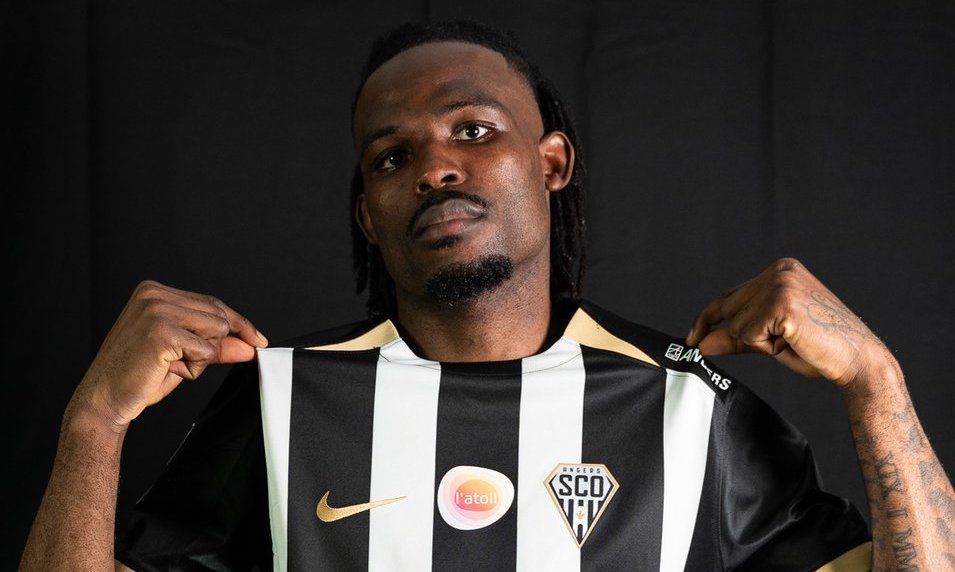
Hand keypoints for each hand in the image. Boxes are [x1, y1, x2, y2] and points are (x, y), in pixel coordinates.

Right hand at [69, 280, 267, 429]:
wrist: (104, 400)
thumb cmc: (137, 376)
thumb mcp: (183, 354)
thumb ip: (216, 345)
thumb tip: (250, 344)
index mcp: (154, 291)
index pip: (210, 302)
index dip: (237, 323)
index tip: (257, 338)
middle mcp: (154, 294)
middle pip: (218, 314)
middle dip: (214, 345)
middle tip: (182, 363)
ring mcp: (157, 310)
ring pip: (217, 330)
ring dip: (201, 357)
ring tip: (169, 364)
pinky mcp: (162, 332)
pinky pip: (206, 351)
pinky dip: (193, 368)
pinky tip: (166, 370)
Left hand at [685, 257, 891, 387]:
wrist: (858, 361)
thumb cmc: (819, 350)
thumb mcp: (770, 340)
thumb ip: (735, 337)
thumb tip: (701, 343)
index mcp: (781, 271)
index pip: (731, 295)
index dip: (709, 318)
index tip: (693, 337)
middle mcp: (780, 271)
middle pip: (729, 310)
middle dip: (744, 335)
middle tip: (785, 341)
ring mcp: (781, 284)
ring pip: (736, 324)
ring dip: (758, 342)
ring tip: (794, 340)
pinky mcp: (782, 303)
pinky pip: (748, 333)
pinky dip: (764, 345)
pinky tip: (793, 340)